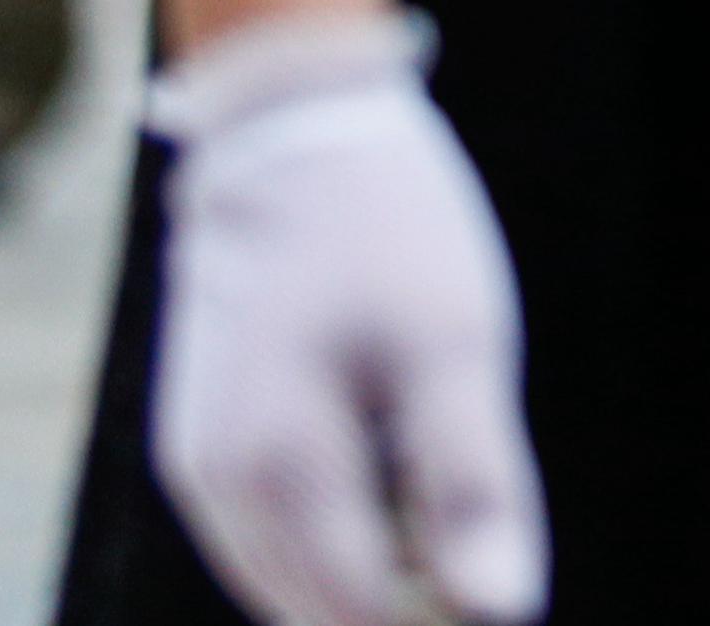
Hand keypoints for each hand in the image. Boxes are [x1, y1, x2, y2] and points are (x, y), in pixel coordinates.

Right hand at [148, 14, 548, 625]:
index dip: (452, 612)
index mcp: (281, 470)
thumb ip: (473, 486)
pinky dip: (337, 527)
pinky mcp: (200, 442)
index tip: (512, 570)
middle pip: (321, 610)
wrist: (293, 132)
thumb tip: (501, 612)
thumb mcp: (457, 347)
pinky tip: (394, 459)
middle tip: (484, 514)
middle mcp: (219, 487)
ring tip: (439, 470)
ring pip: (292, 579)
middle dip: (409, 592)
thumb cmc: (391, 232)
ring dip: (372, 564)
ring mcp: (198, 466)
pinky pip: (272, 533)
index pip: (366, 616)